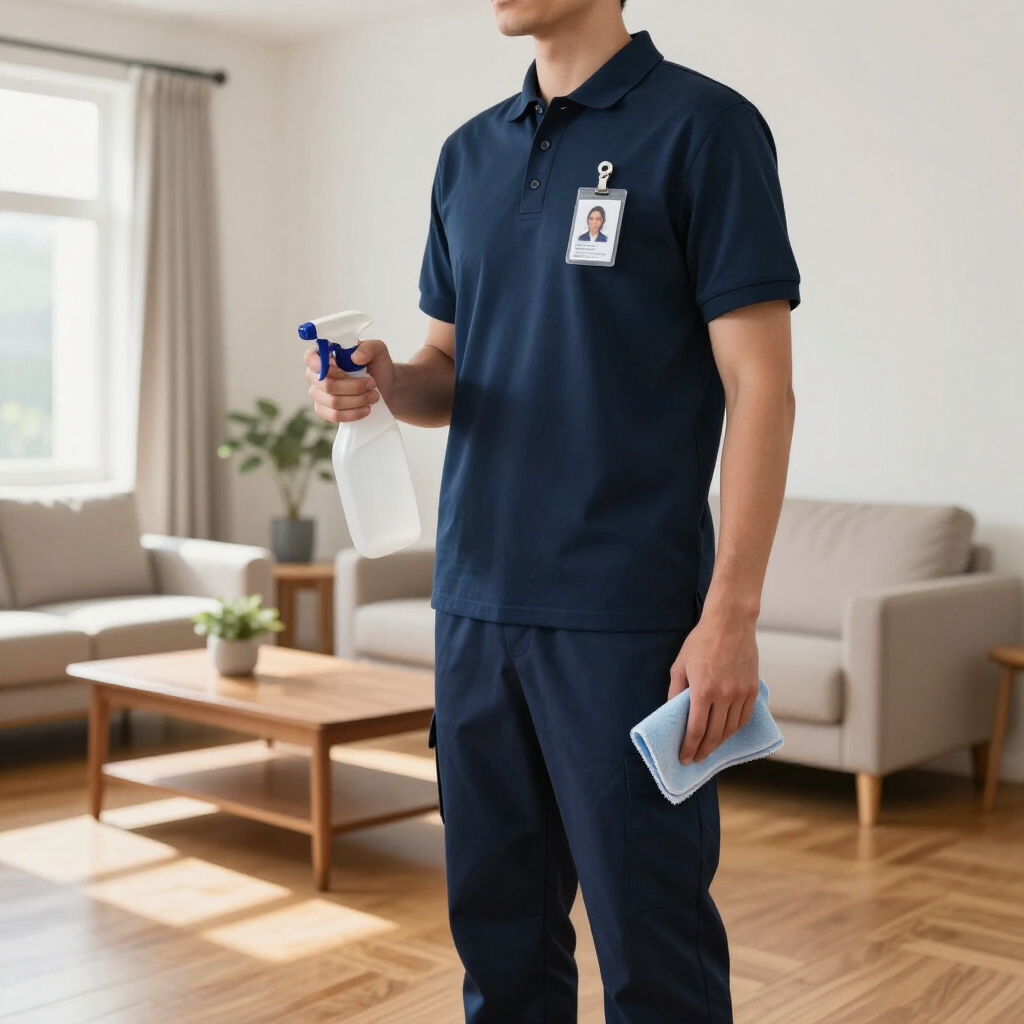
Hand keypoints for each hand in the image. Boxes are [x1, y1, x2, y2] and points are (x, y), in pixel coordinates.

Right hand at [304, 339, 395, 422]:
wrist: (385, 387)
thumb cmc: (376, 366)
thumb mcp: (378, 351)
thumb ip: (369, 348)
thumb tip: (355, 358)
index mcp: (325, 354)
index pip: (310, 357)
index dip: (321, 365)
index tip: (341, 371)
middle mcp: (317, 373)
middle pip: (327, 385)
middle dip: (354, 387)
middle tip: (371, 384)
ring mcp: (318, 393)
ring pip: (333, 402)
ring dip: (357, 400)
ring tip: (373, 396)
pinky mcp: (324, 410)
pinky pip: (334, 415)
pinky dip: (353, 413)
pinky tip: (366, 409)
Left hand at [668, 608, 758, 764]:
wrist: (730, 624)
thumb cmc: (701, 642)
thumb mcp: (680, 665)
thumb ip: (675, 692)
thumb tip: (673, 713)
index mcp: (702, 691)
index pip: (696, 730)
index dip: (689, 748)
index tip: (684, 759)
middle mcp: (724, 696)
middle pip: (714, 735)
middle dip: (703, 751)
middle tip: (696, 759)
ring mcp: (741, 693)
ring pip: (731, 729)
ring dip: (720, 743)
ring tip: (710, 748)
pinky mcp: (753, 689)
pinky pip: (744, 717)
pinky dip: (735, 729)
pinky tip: (727, 733)